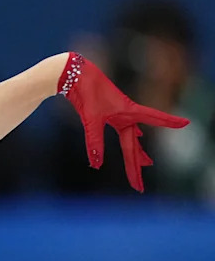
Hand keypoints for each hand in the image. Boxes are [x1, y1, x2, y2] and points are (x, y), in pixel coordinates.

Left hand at [58, 52, 188, 191]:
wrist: (74, 74)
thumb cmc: (86, 93)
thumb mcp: (91, 118)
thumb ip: (94, 141)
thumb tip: (96, 164)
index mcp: (128, 112)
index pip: (154, 119)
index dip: (169, 121)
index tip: (186, 123)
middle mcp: (126, 114)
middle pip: (133, 145)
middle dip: (136, 166)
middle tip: (138, 187)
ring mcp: (117, 114)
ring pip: (130, 138)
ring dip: (135, 153)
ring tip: (145, 165)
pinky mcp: (107, 112)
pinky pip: (122, 129)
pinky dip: (129, 136)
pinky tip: (135, 136)